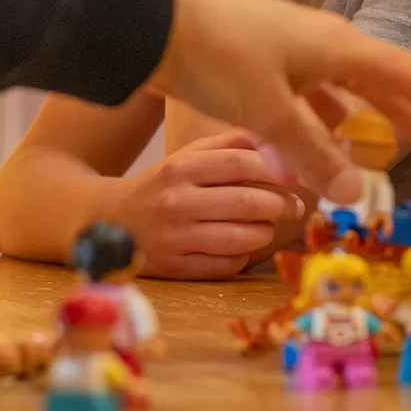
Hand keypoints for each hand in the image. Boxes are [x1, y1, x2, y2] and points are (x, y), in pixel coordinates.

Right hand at [106, 131, 304, 277]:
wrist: (111, 220)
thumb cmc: (163, 184)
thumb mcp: (189, 154)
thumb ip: (232, 143)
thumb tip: (281, 141)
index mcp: (181, 167)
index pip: (241, 163)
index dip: (278, 171)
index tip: (299, 178)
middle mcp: (176, 201)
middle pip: (247, 202)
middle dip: (281, 205)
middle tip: (295, 207)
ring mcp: (174, 238)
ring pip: (240, 238)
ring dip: (265, 232)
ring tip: (268, 226)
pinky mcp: (174, 268)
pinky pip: (225, 266)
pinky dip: (242, 257)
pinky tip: (243, 247)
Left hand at [143, 0, 410, 203]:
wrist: (152, 17)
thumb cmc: (216, 54)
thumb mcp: (267, 111)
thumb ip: (312, 154)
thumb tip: (357, 194)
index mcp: (340, 47)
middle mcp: (326, 42)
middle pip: (387, 79)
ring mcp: (295, 47)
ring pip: (350, 86)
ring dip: (374, 116)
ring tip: (394, 145)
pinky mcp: (266, 57)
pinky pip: (314, 91)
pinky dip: (327, 118)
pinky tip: (325, 136)